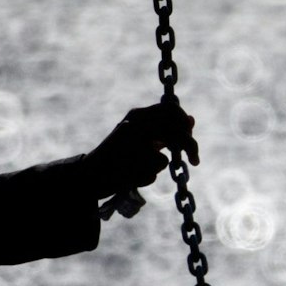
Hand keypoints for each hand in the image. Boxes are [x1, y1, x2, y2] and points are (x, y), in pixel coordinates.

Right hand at [83, 100, 198, 200]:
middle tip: (196, 160)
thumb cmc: (117, 155)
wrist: (90, 174)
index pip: (172, 110)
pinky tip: (130, 174)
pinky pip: (153, 172)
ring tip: (137, 168)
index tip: (190, 134)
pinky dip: (146, 176)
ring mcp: (133, 144)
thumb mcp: (139, 136)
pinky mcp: (131, 163)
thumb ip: (164, 128)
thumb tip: (192, 120)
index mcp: (136, 115)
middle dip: (190, 146)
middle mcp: (135, 125)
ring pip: (165, 157)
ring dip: (156, 166)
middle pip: (177, 132)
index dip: (184, 122)